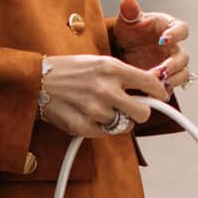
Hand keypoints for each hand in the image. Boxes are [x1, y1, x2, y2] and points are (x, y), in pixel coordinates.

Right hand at [37, 51, 169, 138]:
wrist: (36, 81)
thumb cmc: (68, 70)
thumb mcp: (98, 62)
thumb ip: (122, 75)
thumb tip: (146, 88)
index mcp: (111, 69)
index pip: (149, 83)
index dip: (159, 92)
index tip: (160, 96)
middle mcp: (105, 89)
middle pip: (143, 113)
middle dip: (140, 112)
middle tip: (132, 109)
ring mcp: (94, 110)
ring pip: (123, 126)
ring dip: (116, 120)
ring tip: (100, 109)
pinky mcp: (82, 126)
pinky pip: (104, 134)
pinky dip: (100, 128)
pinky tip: (88, 116)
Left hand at [109, 0, 190, 94]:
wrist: (122, 51)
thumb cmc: (129, 31)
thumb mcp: (127, 20)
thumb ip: (129, 10)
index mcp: (170, 28)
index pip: (182, 29)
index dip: (176, 35)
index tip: (163, 39)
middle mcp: (175, 48)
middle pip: (184, 56)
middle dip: (173, 64)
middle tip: (160, 70)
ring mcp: (172, 65)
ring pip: (183, 74)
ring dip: (172, 80)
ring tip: (156, 84)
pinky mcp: (166, 80)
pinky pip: (172, 87)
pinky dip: (165, 91)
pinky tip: (153, 93)